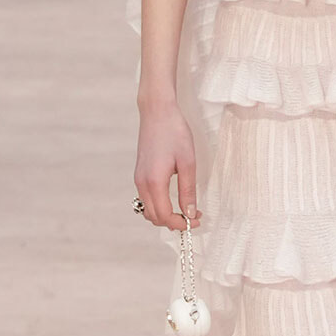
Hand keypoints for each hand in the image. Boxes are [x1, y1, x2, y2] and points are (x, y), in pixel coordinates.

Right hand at [134, 101, 200, 230]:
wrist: (157, 112)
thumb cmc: (175, 133)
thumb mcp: (188, 162)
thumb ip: (188, 190)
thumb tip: (190, 213)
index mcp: (154, 182)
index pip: (164, 216)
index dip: (181, 224)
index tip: (197, 220)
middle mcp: (142, 183)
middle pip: (154, 217)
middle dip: (173, 222)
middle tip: (193, 216)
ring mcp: (138, 179)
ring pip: (148, 209)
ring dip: (165, 215)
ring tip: (184, 210)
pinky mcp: (139, 173)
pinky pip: (145, 198)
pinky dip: (158, 206)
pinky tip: (173, 199)